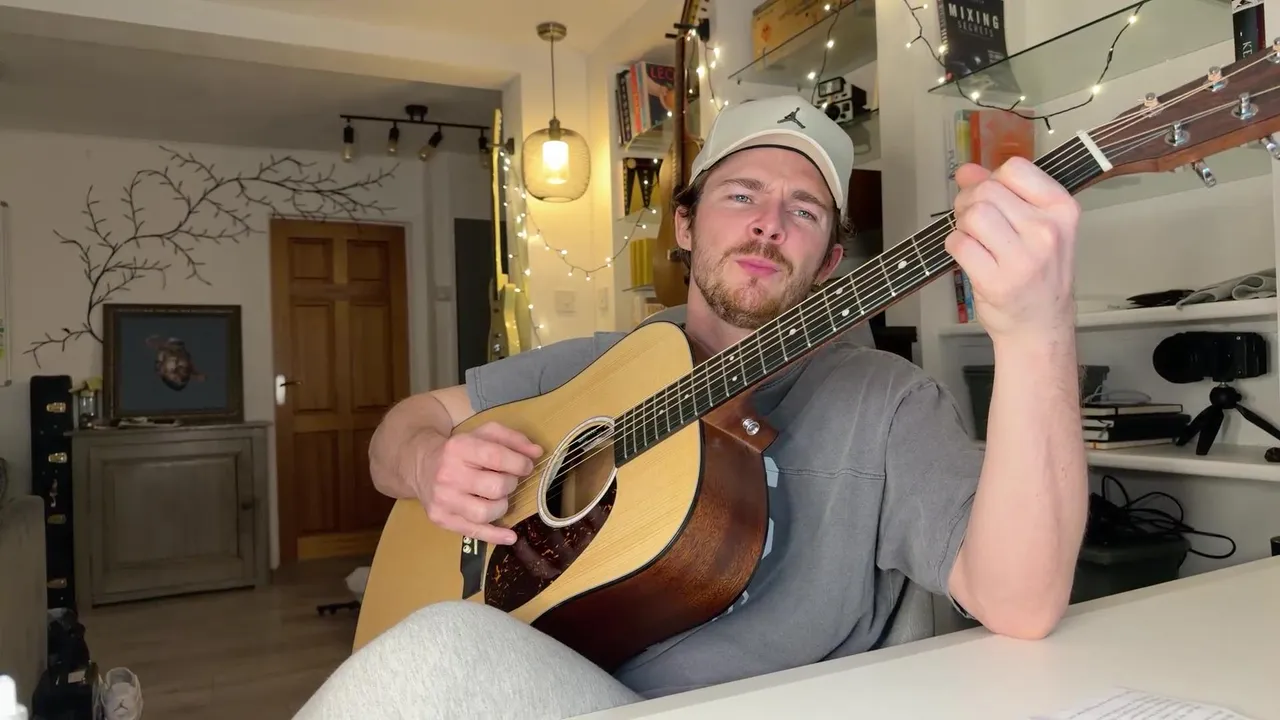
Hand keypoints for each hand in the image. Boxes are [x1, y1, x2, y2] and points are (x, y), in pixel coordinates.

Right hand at [407, 421, 541, 545]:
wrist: (421, 464)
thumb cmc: (459, 449)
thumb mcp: (483, 434)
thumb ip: (512, 439)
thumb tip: (537, 453)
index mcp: (459, 448)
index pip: (497, 457)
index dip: (519, 463)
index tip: (526, 466)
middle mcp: (448, 474)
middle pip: (496, 487)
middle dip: (510, 484)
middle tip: (508, 481)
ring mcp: (443, 499)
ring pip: (486, 512)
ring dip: (502, 506)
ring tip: (499, 497)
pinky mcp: (441, 518)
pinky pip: (474, 532)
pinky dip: (495, 536)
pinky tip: (510, 536)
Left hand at [945, 157, 1080, 343]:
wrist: (1040, 324)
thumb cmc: (1037, 273)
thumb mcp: (1033, 226)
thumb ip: (1001, 193)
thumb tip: (966, 170)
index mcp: (1062, 209)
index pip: (1015, 168)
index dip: (992, 179)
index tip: (992, 197)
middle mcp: (1047, 231)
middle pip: (987, 190)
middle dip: (969, 201)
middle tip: (974, 221)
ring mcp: (1023, 258)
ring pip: (972, 215)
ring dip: (962, 224)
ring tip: (973, 239)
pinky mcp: (997, 281)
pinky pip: (958, 243)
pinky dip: (955, 246)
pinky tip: (969, 256)